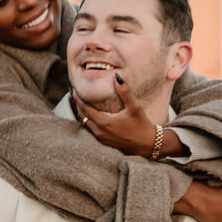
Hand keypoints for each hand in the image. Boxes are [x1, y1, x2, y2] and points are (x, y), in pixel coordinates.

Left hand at [71, 77, 187, 156]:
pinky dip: (88, 122)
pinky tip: (91, 117)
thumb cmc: (142, 125)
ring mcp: (102, 139)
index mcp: (104, 122)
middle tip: (75, 95)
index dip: (78, 99)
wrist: (148, 145)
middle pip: (82, 116)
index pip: (85, 108)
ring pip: (86, 125)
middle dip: (77, 105)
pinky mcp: (105, 143)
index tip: (73, 90)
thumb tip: (116, 77)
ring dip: (82, 114)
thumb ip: (124, 91)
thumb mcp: (134, 107)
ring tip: (81, 105)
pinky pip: (91, 131)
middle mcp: (100, 132)